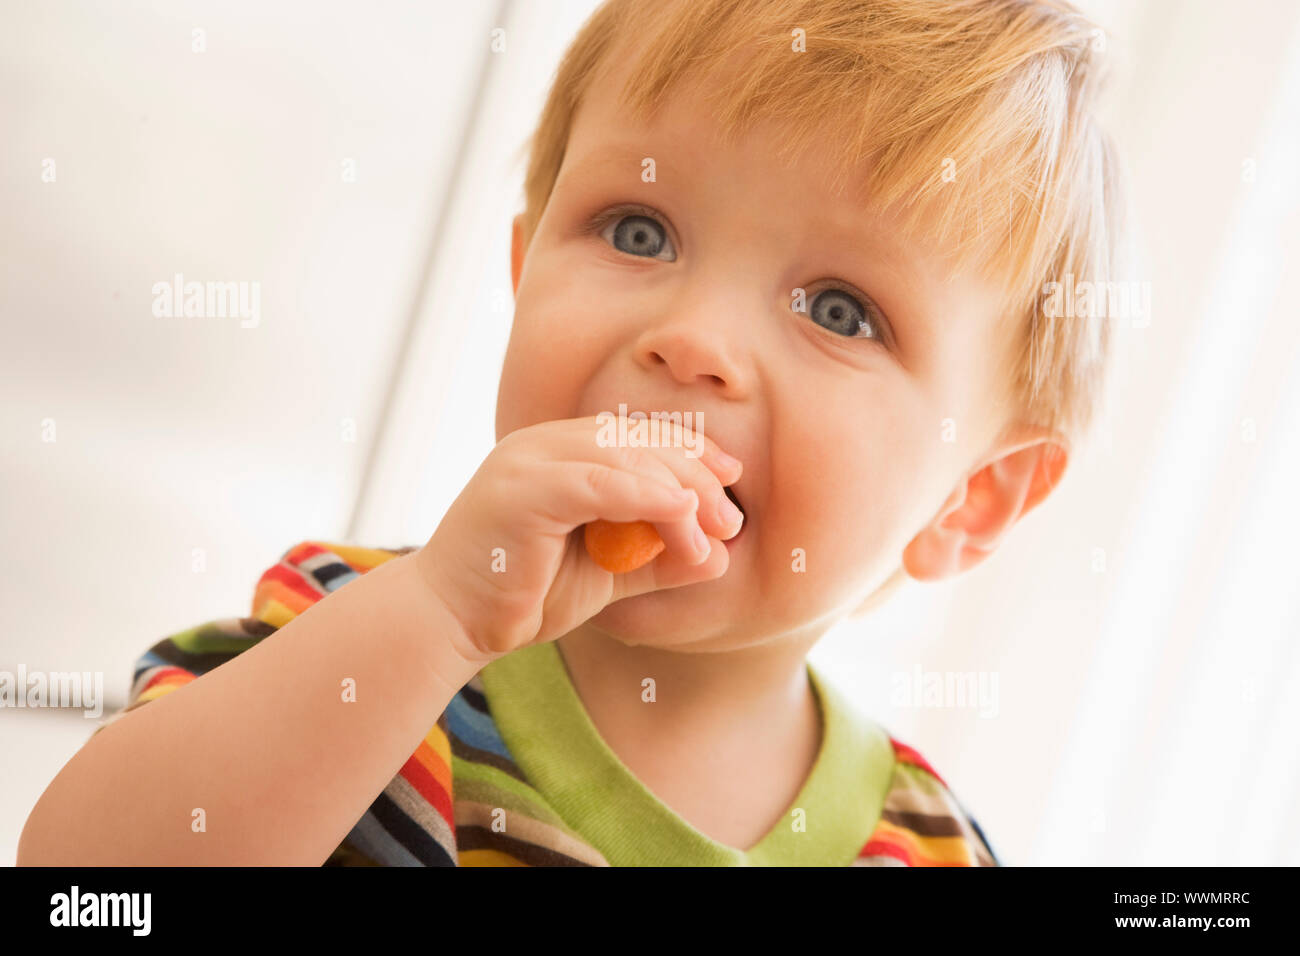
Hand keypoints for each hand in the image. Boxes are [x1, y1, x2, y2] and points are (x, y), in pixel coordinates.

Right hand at [413, 416, 743, 660]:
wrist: (451, 623)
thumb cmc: (523, 597)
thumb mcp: (606, 573)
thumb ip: (656, 559)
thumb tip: (720, 556)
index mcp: (560, 451)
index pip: (639, 434)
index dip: (692, 451)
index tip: (732, 481)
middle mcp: (544, 444)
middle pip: (640, 440)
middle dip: (696, 475)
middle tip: (730, 521)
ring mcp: (531, 460)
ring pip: (627, 457)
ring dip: (681, 494)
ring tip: (712, 532)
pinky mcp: (524, 488)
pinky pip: (601, 483)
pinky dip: (649, 498)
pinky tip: (681, 519)